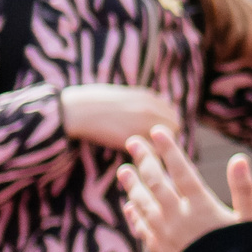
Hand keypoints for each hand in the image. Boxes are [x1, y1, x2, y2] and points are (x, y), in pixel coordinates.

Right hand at [60, 84, 181, 152]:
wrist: (77, 110)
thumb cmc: (94, 102)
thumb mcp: (124, 95)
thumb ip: (142, 102)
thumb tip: (153, 112)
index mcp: (148, 97)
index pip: (172, 114)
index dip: (167, 125)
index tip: (158, 134)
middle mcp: (150, 109)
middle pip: (174, 127)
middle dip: (168, 137)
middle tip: (155, 146)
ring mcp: (142, 123)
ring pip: (165, 140)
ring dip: (160, 146)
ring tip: (148, 152)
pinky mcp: (132, 138)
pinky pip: (151, 150)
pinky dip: (149, 155)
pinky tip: (139, 156)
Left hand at [117, 126, 251, 251]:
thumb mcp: (249, 218)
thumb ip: (243, 187)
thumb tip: (238, 159)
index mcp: (201, 205)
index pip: (180, 170)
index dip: (168, 149)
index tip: (156, 131)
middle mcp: (178, 217)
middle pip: (155, 182)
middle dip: (144, 160)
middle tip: (132, 142)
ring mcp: (166, 235)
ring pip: (143, 204)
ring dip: (132, 185)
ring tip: (123, 170)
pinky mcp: (161, 251)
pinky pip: (142, 229)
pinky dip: (135, 215)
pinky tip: (130, 206)